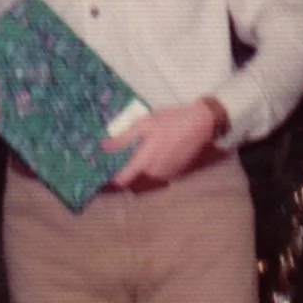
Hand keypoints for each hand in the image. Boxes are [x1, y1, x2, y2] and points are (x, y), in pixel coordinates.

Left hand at [103, 100, 217, 189]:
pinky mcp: (175, 174)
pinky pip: (158, 176)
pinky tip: (153, 157)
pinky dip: (152, 170)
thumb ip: (123, 138)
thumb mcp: (144, 124)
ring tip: (135, 158)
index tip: (102, 173)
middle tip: (117, 162)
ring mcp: (166, 175)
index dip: (110, 179)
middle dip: (125, 174)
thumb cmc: (169, 121)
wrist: (200, 124)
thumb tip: (104, 147)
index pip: (122, 180)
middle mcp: (154, 173)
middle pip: (133, 181)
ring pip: (146, 180)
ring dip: (139, 173)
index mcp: (144, 162)